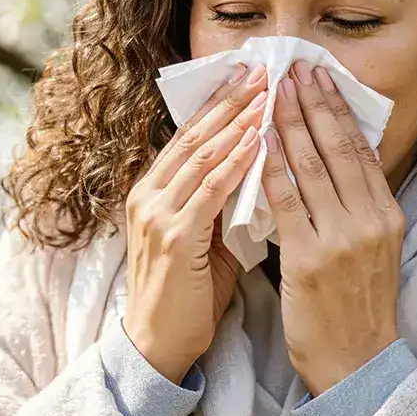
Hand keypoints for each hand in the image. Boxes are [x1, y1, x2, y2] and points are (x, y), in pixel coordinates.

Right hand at [123, 63, 268, 383]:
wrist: (159, 346)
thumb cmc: (187, 294)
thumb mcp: (203, 238)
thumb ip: (219, 202)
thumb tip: (256, 168)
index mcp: (154, 190)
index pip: (190, 136)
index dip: (220, 103)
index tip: (250, 76)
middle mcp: (149, 194)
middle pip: (194, 134)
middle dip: (231, 99)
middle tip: (262, 69)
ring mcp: (157, 214)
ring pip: (202, 154)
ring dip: (238, 120)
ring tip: (267, 92)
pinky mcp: (174, 238)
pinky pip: (209, 190)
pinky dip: (236, 162)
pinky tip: (259, 139)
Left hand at [260, 61, 404, 395]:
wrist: (357, 364)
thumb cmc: (358, 305)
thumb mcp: (374, 248)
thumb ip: (358, 205)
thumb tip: (336, 157)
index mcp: (386, 215)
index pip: (359, 149)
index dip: (337, 109)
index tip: (320, 77)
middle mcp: (368, 220)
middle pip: (335, 148)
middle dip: (312, 103)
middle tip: (294, 67)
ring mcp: (340, 239)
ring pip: (309, 167)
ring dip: (289, 122)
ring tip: (273, 90)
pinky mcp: (308, 259)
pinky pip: (285, 202)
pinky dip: (271, 166)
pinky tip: (259, 140)